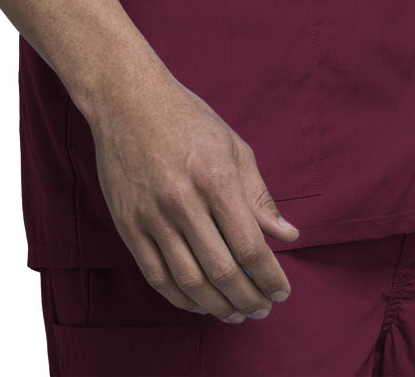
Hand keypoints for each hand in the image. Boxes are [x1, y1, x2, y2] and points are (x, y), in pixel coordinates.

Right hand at [83, 54, 298, 320]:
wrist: (127, 100)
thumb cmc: (187, 118)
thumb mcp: (232, 146)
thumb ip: (259, 195)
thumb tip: (287, 235)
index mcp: (216, 178)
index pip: (250, 245)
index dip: (270, 277)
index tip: (282, 292)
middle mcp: (183, 202)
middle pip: (222, 271)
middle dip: (248, 298)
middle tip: (262, 309)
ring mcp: (152, 216)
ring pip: (189, 282)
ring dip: (217, 306)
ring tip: (235, 313)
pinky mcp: (128, 225)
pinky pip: (156, 276)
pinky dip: (181, 298)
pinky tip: (199, 303)